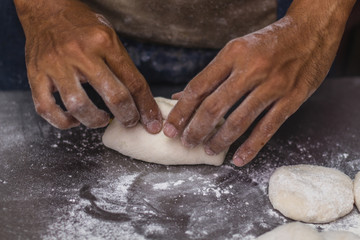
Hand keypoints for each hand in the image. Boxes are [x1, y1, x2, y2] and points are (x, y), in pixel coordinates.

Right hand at [14, 0, 161, 131]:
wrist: (45, 9)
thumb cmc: (81, 25)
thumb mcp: (109, 37)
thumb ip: (122, 66)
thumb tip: (139, 100)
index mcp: (104, 42)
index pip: (133, 81)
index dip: (146, 107)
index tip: (152, 123)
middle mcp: (81, 53)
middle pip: (113, 95)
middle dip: (128, 116)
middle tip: (130, 121)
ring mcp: (56, 65)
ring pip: (79, 106)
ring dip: (95, 121)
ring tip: (102, 120)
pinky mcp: (36, 74)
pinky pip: (46, 108)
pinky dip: (62, 121)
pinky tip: (73, 119)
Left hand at [164, 0, 355, 165]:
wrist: (310, 33)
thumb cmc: (267, 43)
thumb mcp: (236, 50)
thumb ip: (211, 75)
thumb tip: (181, 95)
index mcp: (233, 54)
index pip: (199, 87)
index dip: (182, 111)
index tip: (171, 128)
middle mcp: (251, 69)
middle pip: (214, 107)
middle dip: (196, 129)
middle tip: (186, 143)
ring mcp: (273, 86)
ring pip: (238, 121)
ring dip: (219, 141)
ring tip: (208, 150)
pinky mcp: (291, 100)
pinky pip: (267, 129)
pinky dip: (251, 147)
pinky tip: (238, 159)